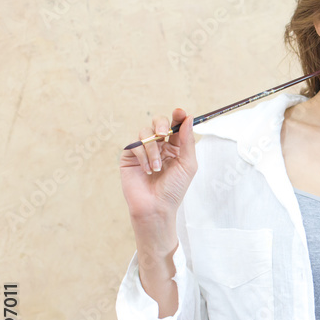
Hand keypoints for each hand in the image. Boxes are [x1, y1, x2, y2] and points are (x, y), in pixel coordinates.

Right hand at [119, 107, 197, 222]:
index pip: (176, 126)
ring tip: (157, 168)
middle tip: (163, 134)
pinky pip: (135, 145)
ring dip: (153, 150)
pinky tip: (147, 171)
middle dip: (161, 125)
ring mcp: (144, 150)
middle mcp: (160, 146)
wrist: (155, 207)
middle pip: (158, 122)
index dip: (178, 116)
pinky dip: (143, 157)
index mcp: (175, 147)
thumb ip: (187, 141)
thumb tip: (189, 117)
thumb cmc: (174, 188)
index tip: (180, 112)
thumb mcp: (187, 164)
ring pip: (146, 133)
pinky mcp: (130, 156)